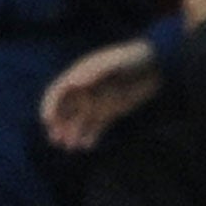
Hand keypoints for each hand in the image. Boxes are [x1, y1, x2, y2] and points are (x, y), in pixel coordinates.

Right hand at [39, 38, 161, 150]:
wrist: (157, 66)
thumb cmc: (134, 59)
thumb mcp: (116, 63)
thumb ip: (96, 72)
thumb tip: (75, 82)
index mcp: (81, 75)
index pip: (59, 91)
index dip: (50, 105)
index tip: (47, 120)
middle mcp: (86, 90)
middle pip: (65, 110)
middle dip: (58, 124)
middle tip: (56, 138)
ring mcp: (97, 101)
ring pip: (78, 121)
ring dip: (71, 133)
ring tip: (70, 146)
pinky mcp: (110, 112)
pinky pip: (95, 127)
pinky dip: (90, 137)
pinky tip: (87, 145)